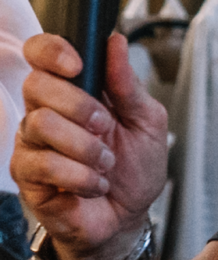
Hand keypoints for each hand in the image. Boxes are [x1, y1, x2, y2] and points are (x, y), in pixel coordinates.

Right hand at [12, 32, 168, 259]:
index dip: (52, 51)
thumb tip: (116, 43)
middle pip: (37, 84)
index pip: (42, 54)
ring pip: (41, 124)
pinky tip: (94, 183)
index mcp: (76, 90)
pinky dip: (79, 175)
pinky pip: (42, 163)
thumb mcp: (147, 120)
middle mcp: (48, 111)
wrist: (128, 216)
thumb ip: (129, 84)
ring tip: (105, 162)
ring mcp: (33, 143)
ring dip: (85, 146)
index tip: (77, 64)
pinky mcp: (27, 175)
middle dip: (79, 104)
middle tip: (104, 126)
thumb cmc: (136, 167)